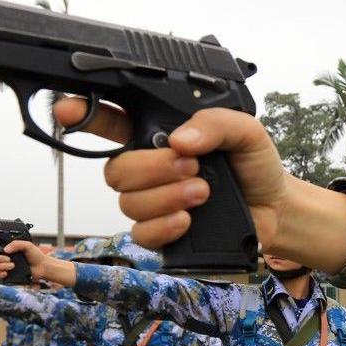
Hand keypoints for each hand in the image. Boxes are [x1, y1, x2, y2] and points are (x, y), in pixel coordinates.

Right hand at [0, 241, 75, 286]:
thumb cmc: (35, 255)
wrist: (42, 267)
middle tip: (9, 259)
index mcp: (6, 248)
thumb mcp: (27, 245)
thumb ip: (16, 244)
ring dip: (1, 266)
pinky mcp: (6, 274)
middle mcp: (3, 257)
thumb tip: (5, 250)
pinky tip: (7, 273)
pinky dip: (0, 274)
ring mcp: (4, 266)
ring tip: (13, 266)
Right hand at [54, 98, 345, 272]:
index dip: (83, 113)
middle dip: (151, 168)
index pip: (110, 120)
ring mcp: (152, 203)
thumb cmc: (255, 166)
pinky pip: (140, 234)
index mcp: (159, 135)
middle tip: (191, 166)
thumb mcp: (246, 131)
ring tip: (203, 193)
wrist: (277, 210)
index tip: (67, 110)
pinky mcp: (162, 234)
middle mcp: (148, 168)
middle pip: (114, 169)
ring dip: (165, 197)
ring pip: (127, 203)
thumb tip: (181, 139)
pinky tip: (188, 219)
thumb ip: (216, 123)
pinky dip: (164, 226)